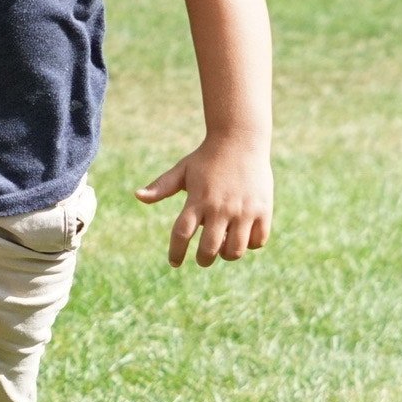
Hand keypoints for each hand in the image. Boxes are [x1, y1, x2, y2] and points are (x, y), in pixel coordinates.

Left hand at [138, 136, 273, 267]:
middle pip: (209, 249)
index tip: (174, 262)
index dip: (176, 252)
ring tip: (223, 248)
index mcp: (197, 200)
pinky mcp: (263, 210)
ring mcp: (243, 210)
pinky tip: (243, 237)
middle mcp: (220, 208)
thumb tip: (138, 196)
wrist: (240, 139)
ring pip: (235, 250)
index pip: (181, 233)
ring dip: (227, 255)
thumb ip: (161, 186)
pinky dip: (250, 244)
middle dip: (203, 260)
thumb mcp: (182, 170)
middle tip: (202, 259)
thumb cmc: (207, 158)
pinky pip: (258, 240)